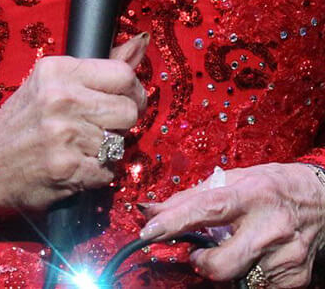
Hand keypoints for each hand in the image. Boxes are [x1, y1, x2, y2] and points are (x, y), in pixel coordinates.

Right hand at [0, 32, 148, 217]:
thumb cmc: (22, 120)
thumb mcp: (52, 83)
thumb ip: (99, 68)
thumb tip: (140, 43)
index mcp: (56, 70)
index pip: (122, 74)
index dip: (132, 91)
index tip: (124, 100)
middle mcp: (60, 98)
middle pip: (128, 110)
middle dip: (121, 122)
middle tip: (101, 126)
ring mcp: (64, 134)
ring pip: (120, 142)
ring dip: (106, 149)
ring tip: (80, 146)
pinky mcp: (68, 168)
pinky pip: (108, 170)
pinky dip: (97, 172)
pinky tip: (75, 165)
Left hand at [140, 163, 324, 286]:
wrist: (323, 200)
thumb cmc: (272, 186)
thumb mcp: (234, 179)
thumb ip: (191, 197)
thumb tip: (151, 210)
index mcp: (251, 194)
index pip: (206, 208)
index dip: (174, 222)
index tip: (149, 231)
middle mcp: (271, 225)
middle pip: (222, 262)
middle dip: (201, 262)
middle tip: (199, 252)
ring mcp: (285, 254)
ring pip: (238, 278)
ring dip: (225, 267)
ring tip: (232, 249)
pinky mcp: (295, 276)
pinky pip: (257, 285)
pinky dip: (248, 274)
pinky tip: (255, 256)